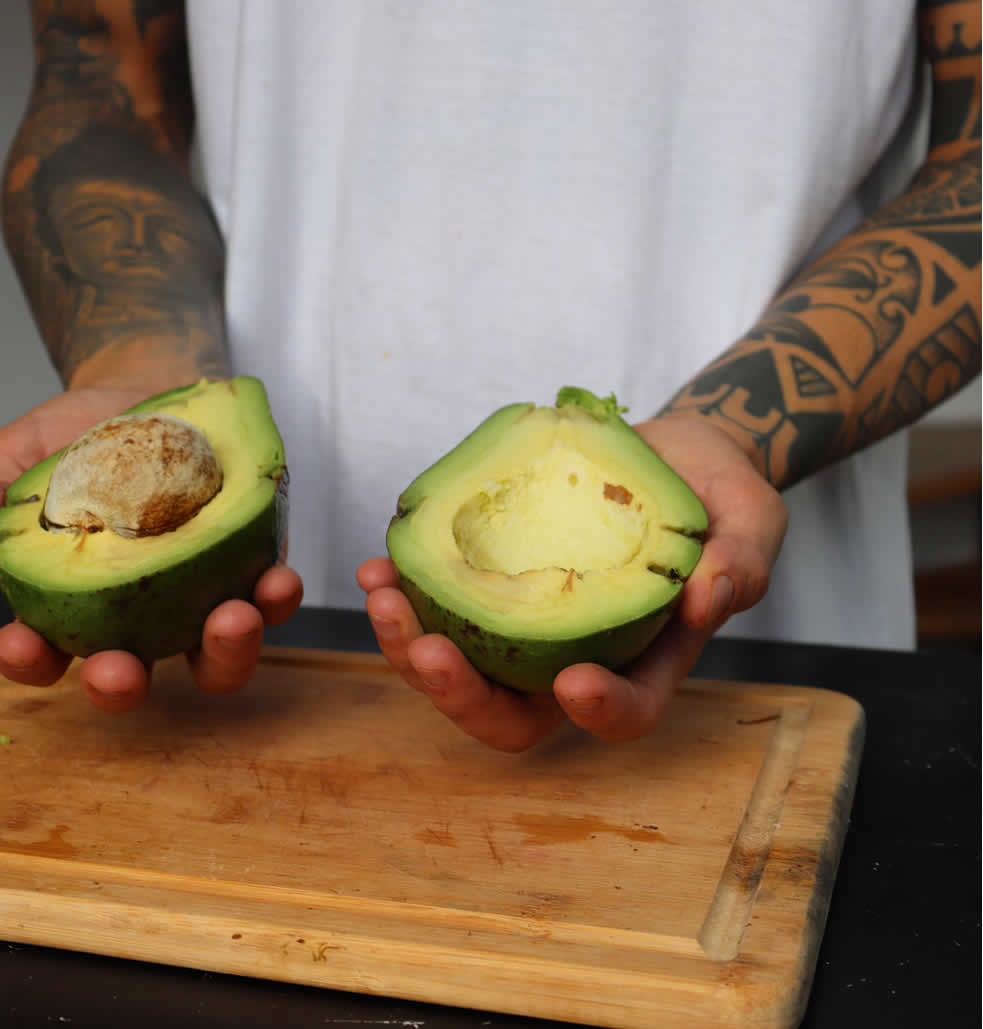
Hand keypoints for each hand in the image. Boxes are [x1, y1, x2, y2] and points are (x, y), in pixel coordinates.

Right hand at [0, 388, 302, 711]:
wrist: (147, 392)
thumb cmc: (79, 434)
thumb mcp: (23, 455)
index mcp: (75, 603)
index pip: (45, 652)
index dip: (31, 661)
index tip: (20, 644)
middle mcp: (140, 614)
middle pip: (134, 673)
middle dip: (125, 684)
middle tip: (119, 671)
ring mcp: (198, 595)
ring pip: (214, 652)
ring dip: (225, 651)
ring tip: (229, 621)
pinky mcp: (249, 565)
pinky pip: (268, 597)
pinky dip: (276, 596)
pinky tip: (276, 581)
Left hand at [358, 412, 786, 750]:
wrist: (673, 452)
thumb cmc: (719, 495)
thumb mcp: (752, 521)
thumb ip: (740, 563)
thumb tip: (706, 598)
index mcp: (646, 658)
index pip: (626, 710)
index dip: (599, 711)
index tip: (571, 681)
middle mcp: (579, 653)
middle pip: (515, 713)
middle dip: (461, 696)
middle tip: (426, 649)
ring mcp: (532, 622)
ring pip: (464, 666)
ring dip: (412, 645)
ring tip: (383, 594)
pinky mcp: (499, 581)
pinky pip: (445, 604)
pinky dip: (409, 591)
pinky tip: (383, 561)